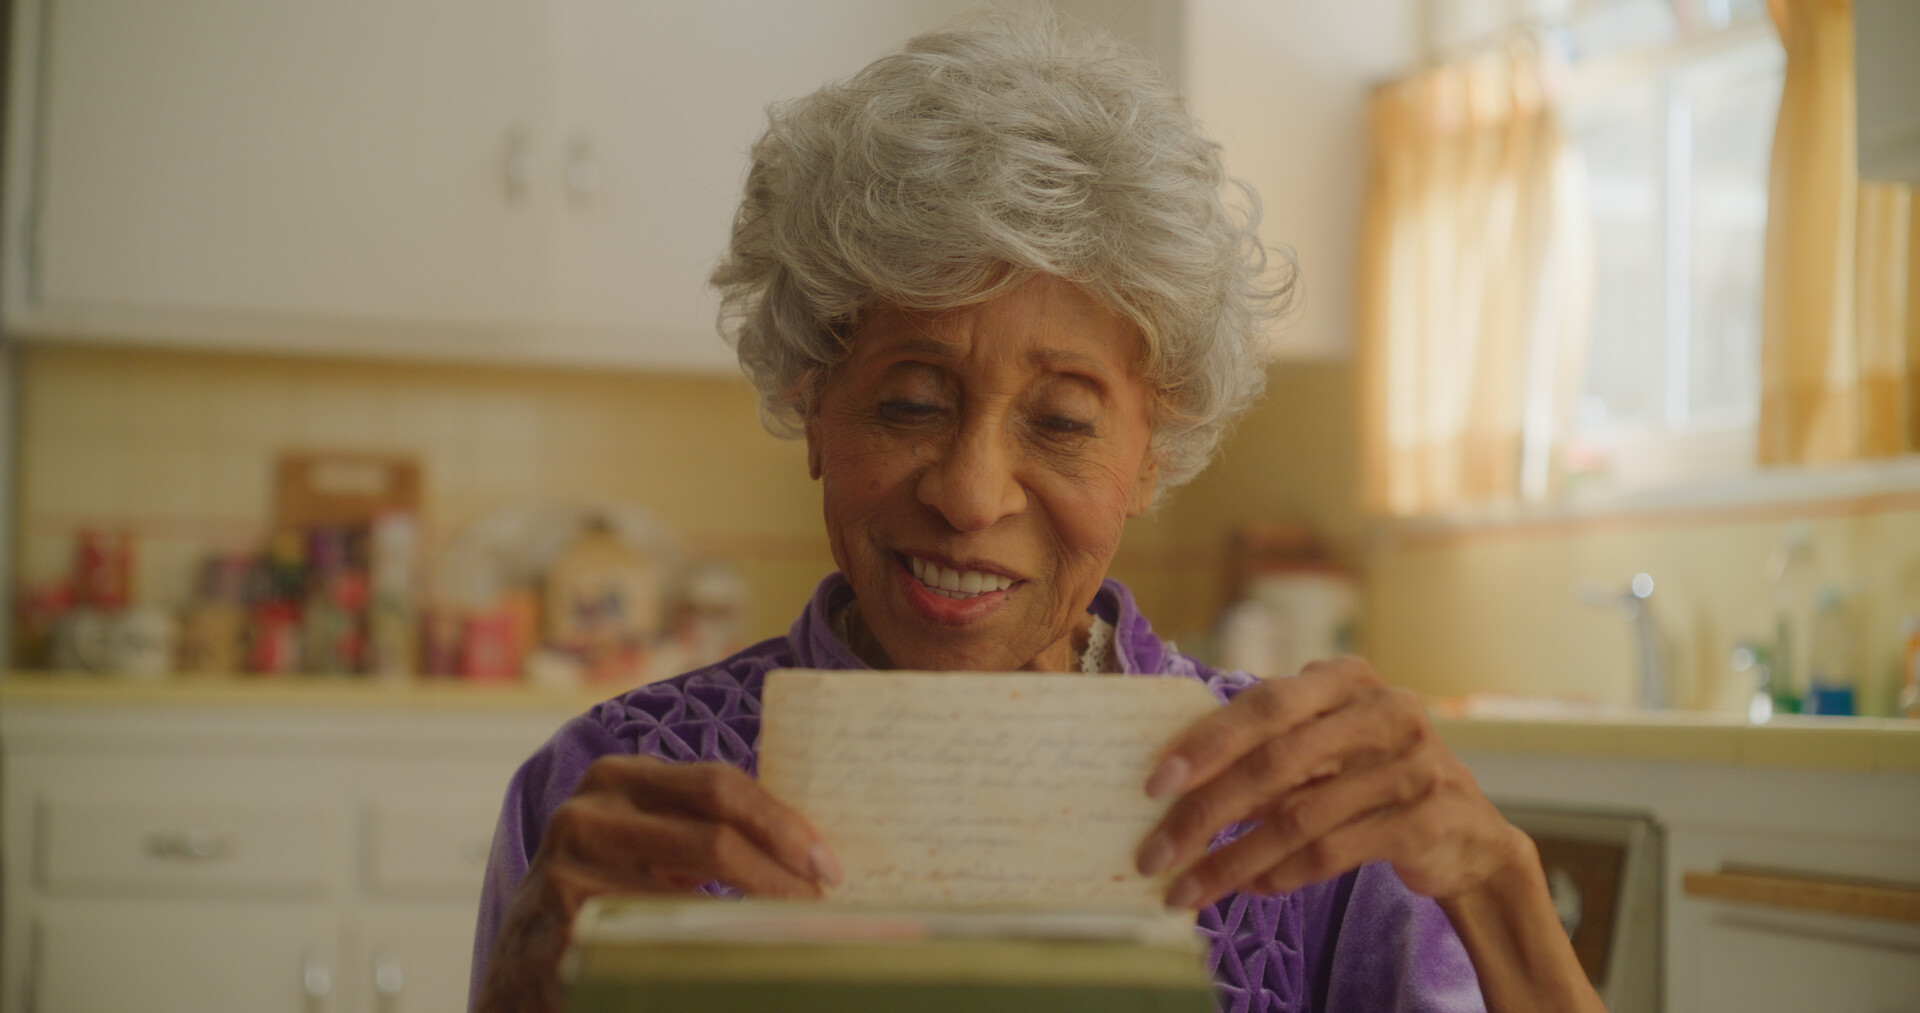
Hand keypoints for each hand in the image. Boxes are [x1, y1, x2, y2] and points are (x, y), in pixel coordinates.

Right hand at [476, 756, 840, 1012]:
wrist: (523, 961)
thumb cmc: (606, 889)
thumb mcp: (645, 838)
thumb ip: (705, 825)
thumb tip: (808, 846)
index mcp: (617, 779)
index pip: (720, 785)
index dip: (782, 823)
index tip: (827, 864)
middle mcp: (587, 816)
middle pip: (714, 840)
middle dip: (781, 876)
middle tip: (820, 907)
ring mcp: (567, 877)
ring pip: (693, 902)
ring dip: (754, 927)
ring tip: (789, 941)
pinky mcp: (563, 939)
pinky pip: (659, 951)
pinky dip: (710, 964)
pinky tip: (735, 972)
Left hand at [1134, 656, 1519, 909]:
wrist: (1467, 832)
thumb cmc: (1371, 776)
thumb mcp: (1325, 744)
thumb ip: (1265, 749)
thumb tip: (1173, 783)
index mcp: (1346, 678)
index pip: (1264, 704)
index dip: (1206, 743)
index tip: (1154, 784)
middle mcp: (1383, 710)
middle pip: (1275, 762)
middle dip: (1205, 812)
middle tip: (1155, 852)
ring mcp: (1411, 764)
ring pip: (1299, 818)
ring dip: (1232, 859)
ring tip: (1188, 888)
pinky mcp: (1426, 820)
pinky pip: (1333, 852)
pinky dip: (1281, 874)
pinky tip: (1247, 888)